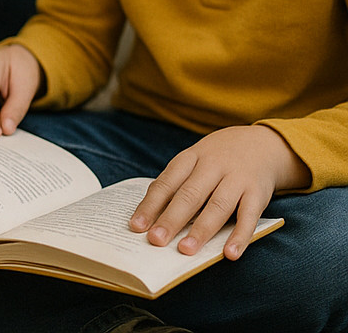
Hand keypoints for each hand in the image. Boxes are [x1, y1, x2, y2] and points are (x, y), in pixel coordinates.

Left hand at [130, 125, 308, 259]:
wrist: (261, 143)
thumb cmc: (216, 160)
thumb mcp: (194, 161)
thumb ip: (176, 185)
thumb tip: (152, 217)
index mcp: (190, 158)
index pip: (166, 183)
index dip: (150, 205)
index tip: (136, 226)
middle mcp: (213, 166)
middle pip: (189, 195)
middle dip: (171, 219)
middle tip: (156, 240)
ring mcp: (237, 178)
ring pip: (217, 206)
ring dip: (201, 230)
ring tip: (186, 250)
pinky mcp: (259, 193)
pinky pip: (249, 216)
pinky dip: (240, 236)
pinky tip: (230, 253)